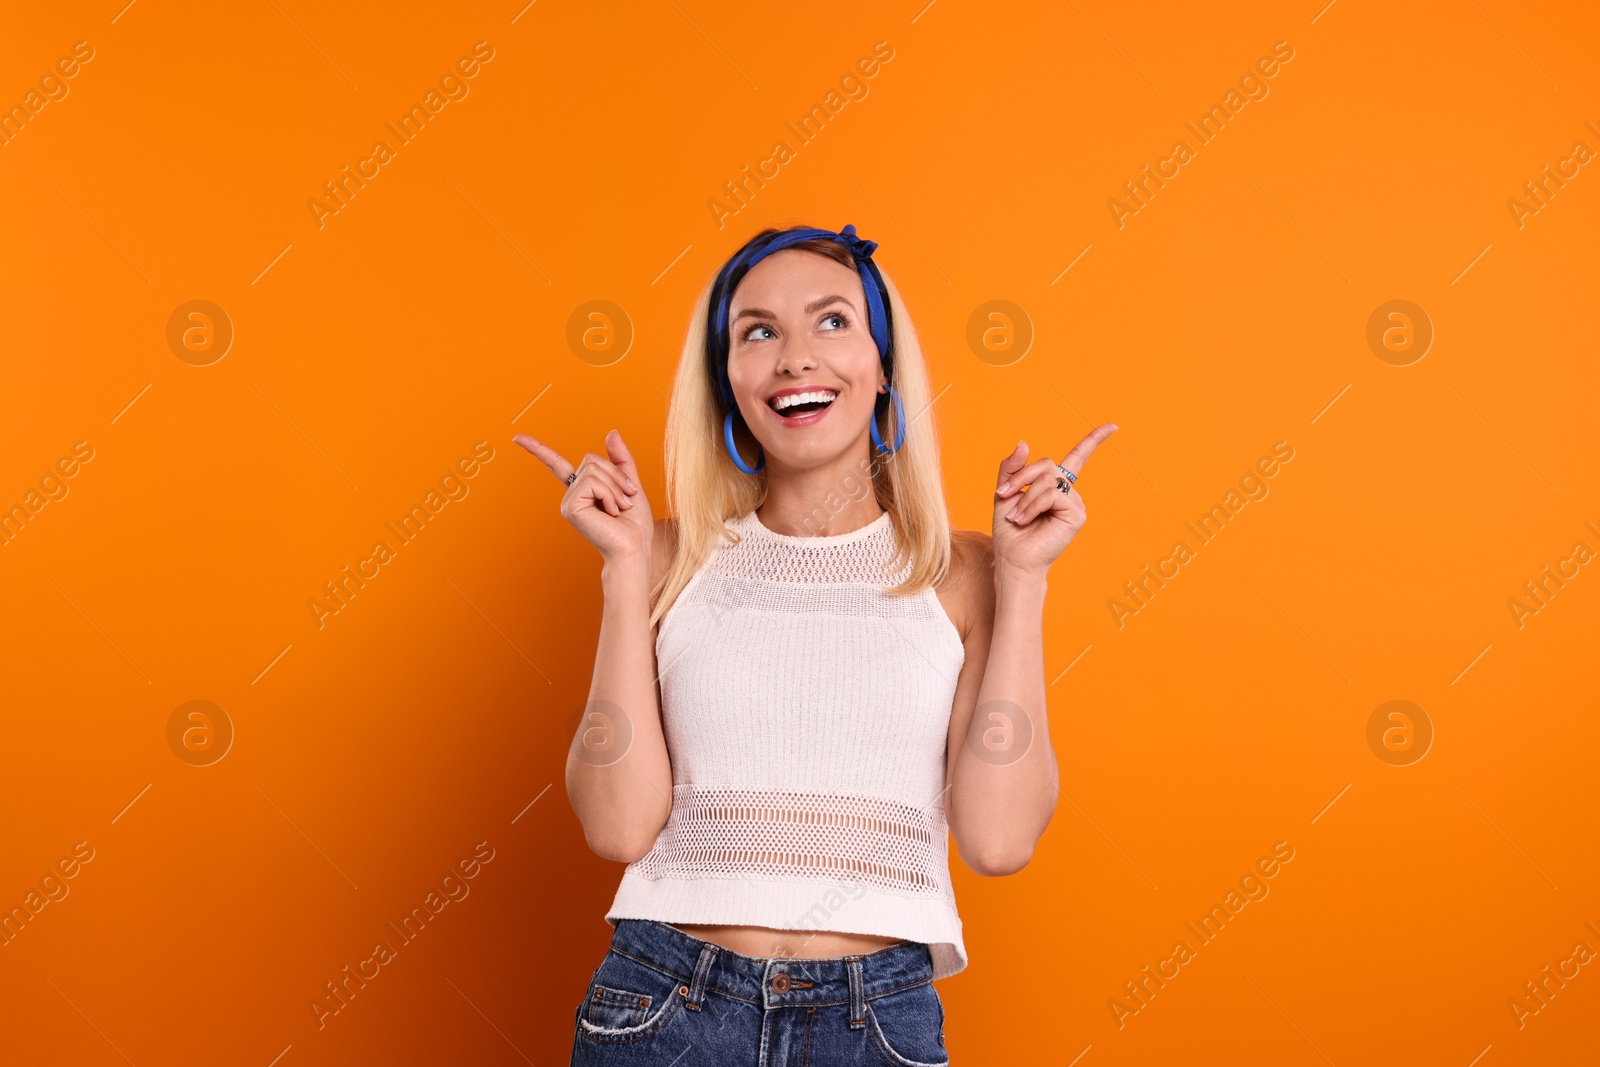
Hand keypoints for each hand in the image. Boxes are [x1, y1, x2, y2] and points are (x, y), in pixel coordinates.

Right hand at [513, 429, 653, 563]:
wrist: (633, 549)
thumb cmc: (633, 524)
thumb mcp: (630, 484)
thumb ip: (620, 459)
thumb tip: (612, 432)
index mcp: (581, 489)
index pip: (556, 464)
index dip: (537, 449)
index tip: (517, 438)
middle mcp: (571, 494)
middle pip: (592, 459)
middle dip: (616, 476)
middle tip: (626, 500)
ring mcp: (568, 501)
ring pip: (594, 470)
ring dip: (616, 487)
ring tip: (619, 508)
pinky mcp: (571, 507)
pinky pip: (593, 483)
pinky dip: (609, 494)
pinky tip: (611, 512)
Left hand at [992, 423, 1118, 575]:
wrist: (1013, 559)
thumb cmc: (1010, 530)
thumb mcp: (1005, 492)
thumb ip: (1013, 468)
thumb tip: (1025, 442)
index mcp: (1055, 486)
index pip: (1077, 458)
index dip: (1094, 440)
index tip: (1113, 425)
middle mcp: (1069, 492)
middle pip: (1047, 464)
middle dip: (1021, 478)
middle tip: (1004, 497)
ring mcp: (1075, 503)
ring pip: (1048, 479)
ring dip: (1025, 497)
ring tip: (1016, 517)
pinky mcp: (1076, 515)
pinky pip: (1052, 494)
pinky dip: (1033, 505)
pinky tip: (1025, 519)